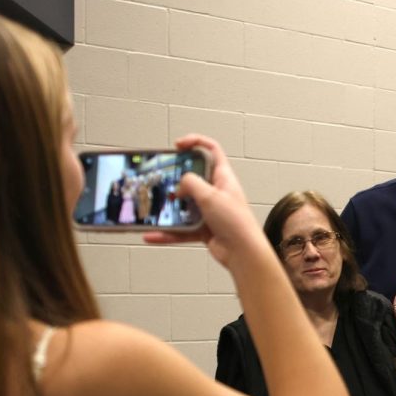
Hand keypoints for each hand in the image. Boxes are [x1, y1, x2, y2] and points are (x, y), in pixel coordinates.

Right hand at [142, 134, 262, 269]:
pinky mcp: (203, 228)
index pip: (212, 150)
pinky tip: (152, 234)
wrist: (243, 253)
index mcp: (223, 177)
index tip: (178, 145)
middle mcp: (216, 192)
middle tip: (160, 180)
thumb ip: (191, 183)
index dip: (195, 142)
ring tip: (152, 208)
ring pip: (184, 205)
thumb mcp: (210, 195)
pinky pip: (181, 228)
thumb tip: (179, 185)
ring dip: (168, 208)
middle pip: (192, 178)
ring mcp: (209, 211)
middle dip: (175, 179)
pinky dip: (167, 232)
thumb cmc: (235, 222)